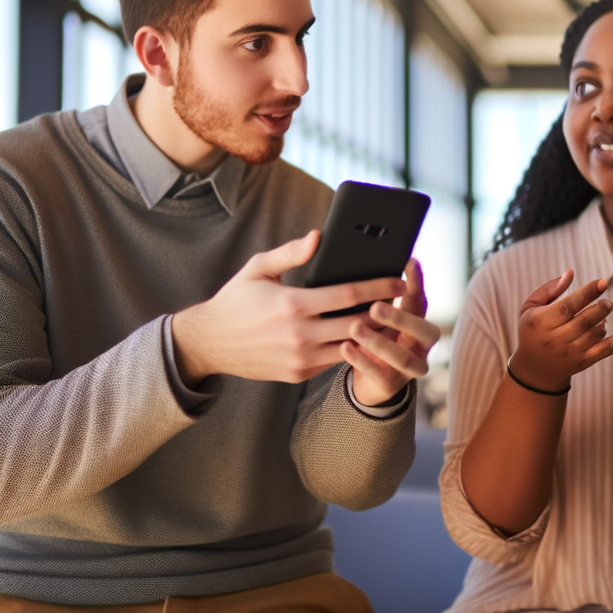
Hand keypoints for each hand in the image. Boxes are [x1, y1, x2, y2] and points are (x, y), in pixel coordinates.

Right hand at [172, 231, 406, 385]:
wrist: (209, 343)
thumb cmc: (235, 300)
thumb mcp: (258, 268)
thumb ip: (291, 253)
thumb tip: (318, 237)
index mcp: (293, 304)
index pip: (349, 295)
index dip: (379, 287)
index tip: (399, 280)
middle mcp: (300, 335)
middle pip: (358, 324)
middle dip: (384, 313)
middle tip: (403, 301)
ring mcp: (300, 359)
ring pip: (350, 348)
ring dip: (372, 335)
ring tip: (388, 319)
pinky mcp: (297, 375)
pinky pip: (333, 361)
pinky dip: (350, 349)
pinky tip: (362, 337)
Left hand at [340, 258, 441, 405]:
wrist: (363, 378)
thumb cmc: (362, 333)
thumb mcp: (364, 310)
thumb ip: (359, 286)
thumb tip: (331, 245)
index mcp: (415, 320)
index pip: (420, 298)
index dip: (417, 281)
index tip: (408, 262)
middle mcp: (419, 343)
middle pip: (427, 331)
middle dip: (402, 318)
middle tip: (375, 307)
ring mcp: (408, 367)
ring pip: (405, 358)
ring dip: (381, 342)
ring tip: (354, 328)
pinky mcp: (390, 384)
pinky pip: (381, 375)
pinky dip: (364, 361)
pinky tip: (345, 348)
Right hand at [507, 270, 612, 392]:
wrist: (535, 370)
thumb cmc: (533, 330)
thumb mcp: (530, 307)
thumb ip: (549, 289)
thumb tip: (572, 272)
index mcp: (542, 322)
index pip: (568, 307)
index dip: (586, 294)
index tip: (602, 282)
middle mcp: (557, 339)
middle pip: (585, 322)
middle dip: (600, 309)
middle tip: (607, 302)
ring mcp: (573, 352)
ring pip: (596, 333)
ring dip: (603, 320)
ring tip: (600, 314)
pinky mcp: (586, 361)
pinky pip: (611, 347)